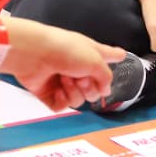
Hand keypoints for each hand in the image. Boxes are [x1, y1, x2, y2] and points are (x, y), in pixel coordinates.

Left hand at [1, 16, 119, 110]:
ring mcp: (62, 80)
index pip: (106, 56)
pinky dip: (62, 100)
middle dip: (90, 87)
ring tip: (65, 79)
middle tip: (82, 78)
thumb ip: (106, 77)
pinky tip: (58, 89)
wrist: (35, 53)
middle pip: (94, 89)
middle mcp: (77, 67)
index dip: (114, 56)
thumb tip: (106, 90)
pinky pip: (62, 106)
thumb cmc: (65, 49)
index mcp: (90, 54)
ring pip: (79, 100)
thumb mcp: (96, 60)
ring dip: (75, 92)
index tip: (120, 56)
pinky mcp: (48, 92)